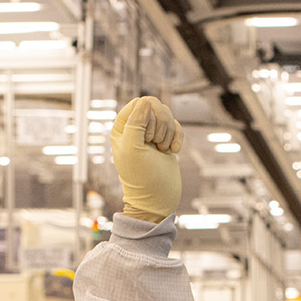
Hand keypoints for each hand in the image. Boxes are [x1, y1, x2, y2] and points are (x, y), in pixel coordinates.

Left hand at [111, 96, 181, 222]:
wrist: (157, 199)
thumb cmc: (141, 177)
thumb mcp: (133, 147)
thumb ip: (136, 120)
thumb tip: (146, 101)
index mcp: (122, 127)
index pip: (140, 103)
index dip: (149, 116)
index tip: (147, 138)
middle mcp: (135, 128)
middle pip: (156, 107)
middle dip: (161, 125)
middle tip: (155, 145)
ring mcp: (151, 133)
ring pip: (167, 115)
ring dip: (169, 132)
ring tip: (161, 150)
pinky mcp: (165, 140)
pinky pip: (176, 126)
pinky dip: (178, 138)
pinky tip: (173, 152)